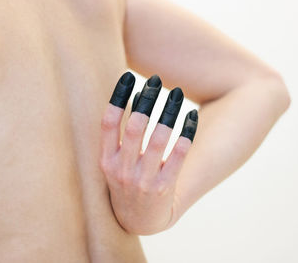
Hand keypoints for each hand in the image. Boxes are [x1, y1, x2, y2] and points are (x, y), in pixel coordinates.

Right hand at [100, 72, 197, 234]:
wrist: (139, 221)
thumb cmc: (126, 185)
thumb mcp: (112, 164)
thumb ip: (117, 138)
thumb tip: (132, 98)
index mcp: (107, 160)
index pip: (109, 122)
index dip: (118, 98)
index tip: (128, 76)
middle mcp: (122, 169)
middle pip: (136, 125)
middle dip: (146, 99)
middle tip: (156, 80)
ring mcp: (143, 180)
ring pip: (158, 137)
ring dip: (169, 111)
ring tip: (177, 93)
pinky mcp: (164, 187)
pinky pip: (178, 154)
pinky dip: (186, 133)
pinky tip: (191, 117)